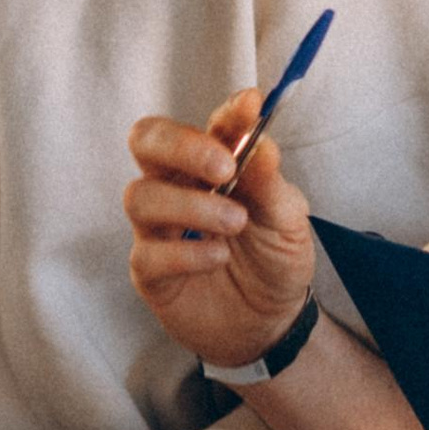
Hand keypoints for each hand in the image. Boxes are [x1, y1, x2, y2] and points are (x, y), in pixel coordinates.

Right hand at [125, 89, 314, 367]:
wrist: (271, 324)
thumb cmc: (274, 260)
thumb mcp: (287, 219)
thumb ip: (270, 181)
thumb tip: (260, 139)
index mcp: (214, 163)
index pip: (211, 125)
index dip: (228, 112)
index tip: (251, 105)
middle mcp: (178, 186)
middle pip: (146, 141)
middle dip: (181, 146)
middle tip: (223, 167)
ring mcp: (158, 227)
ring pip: (141, 196)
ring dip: (191, 205)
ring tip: (233, 224)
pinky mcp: (149, 271)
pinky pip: (148, 253)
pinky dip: (186, 252)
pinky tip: (218, 257)